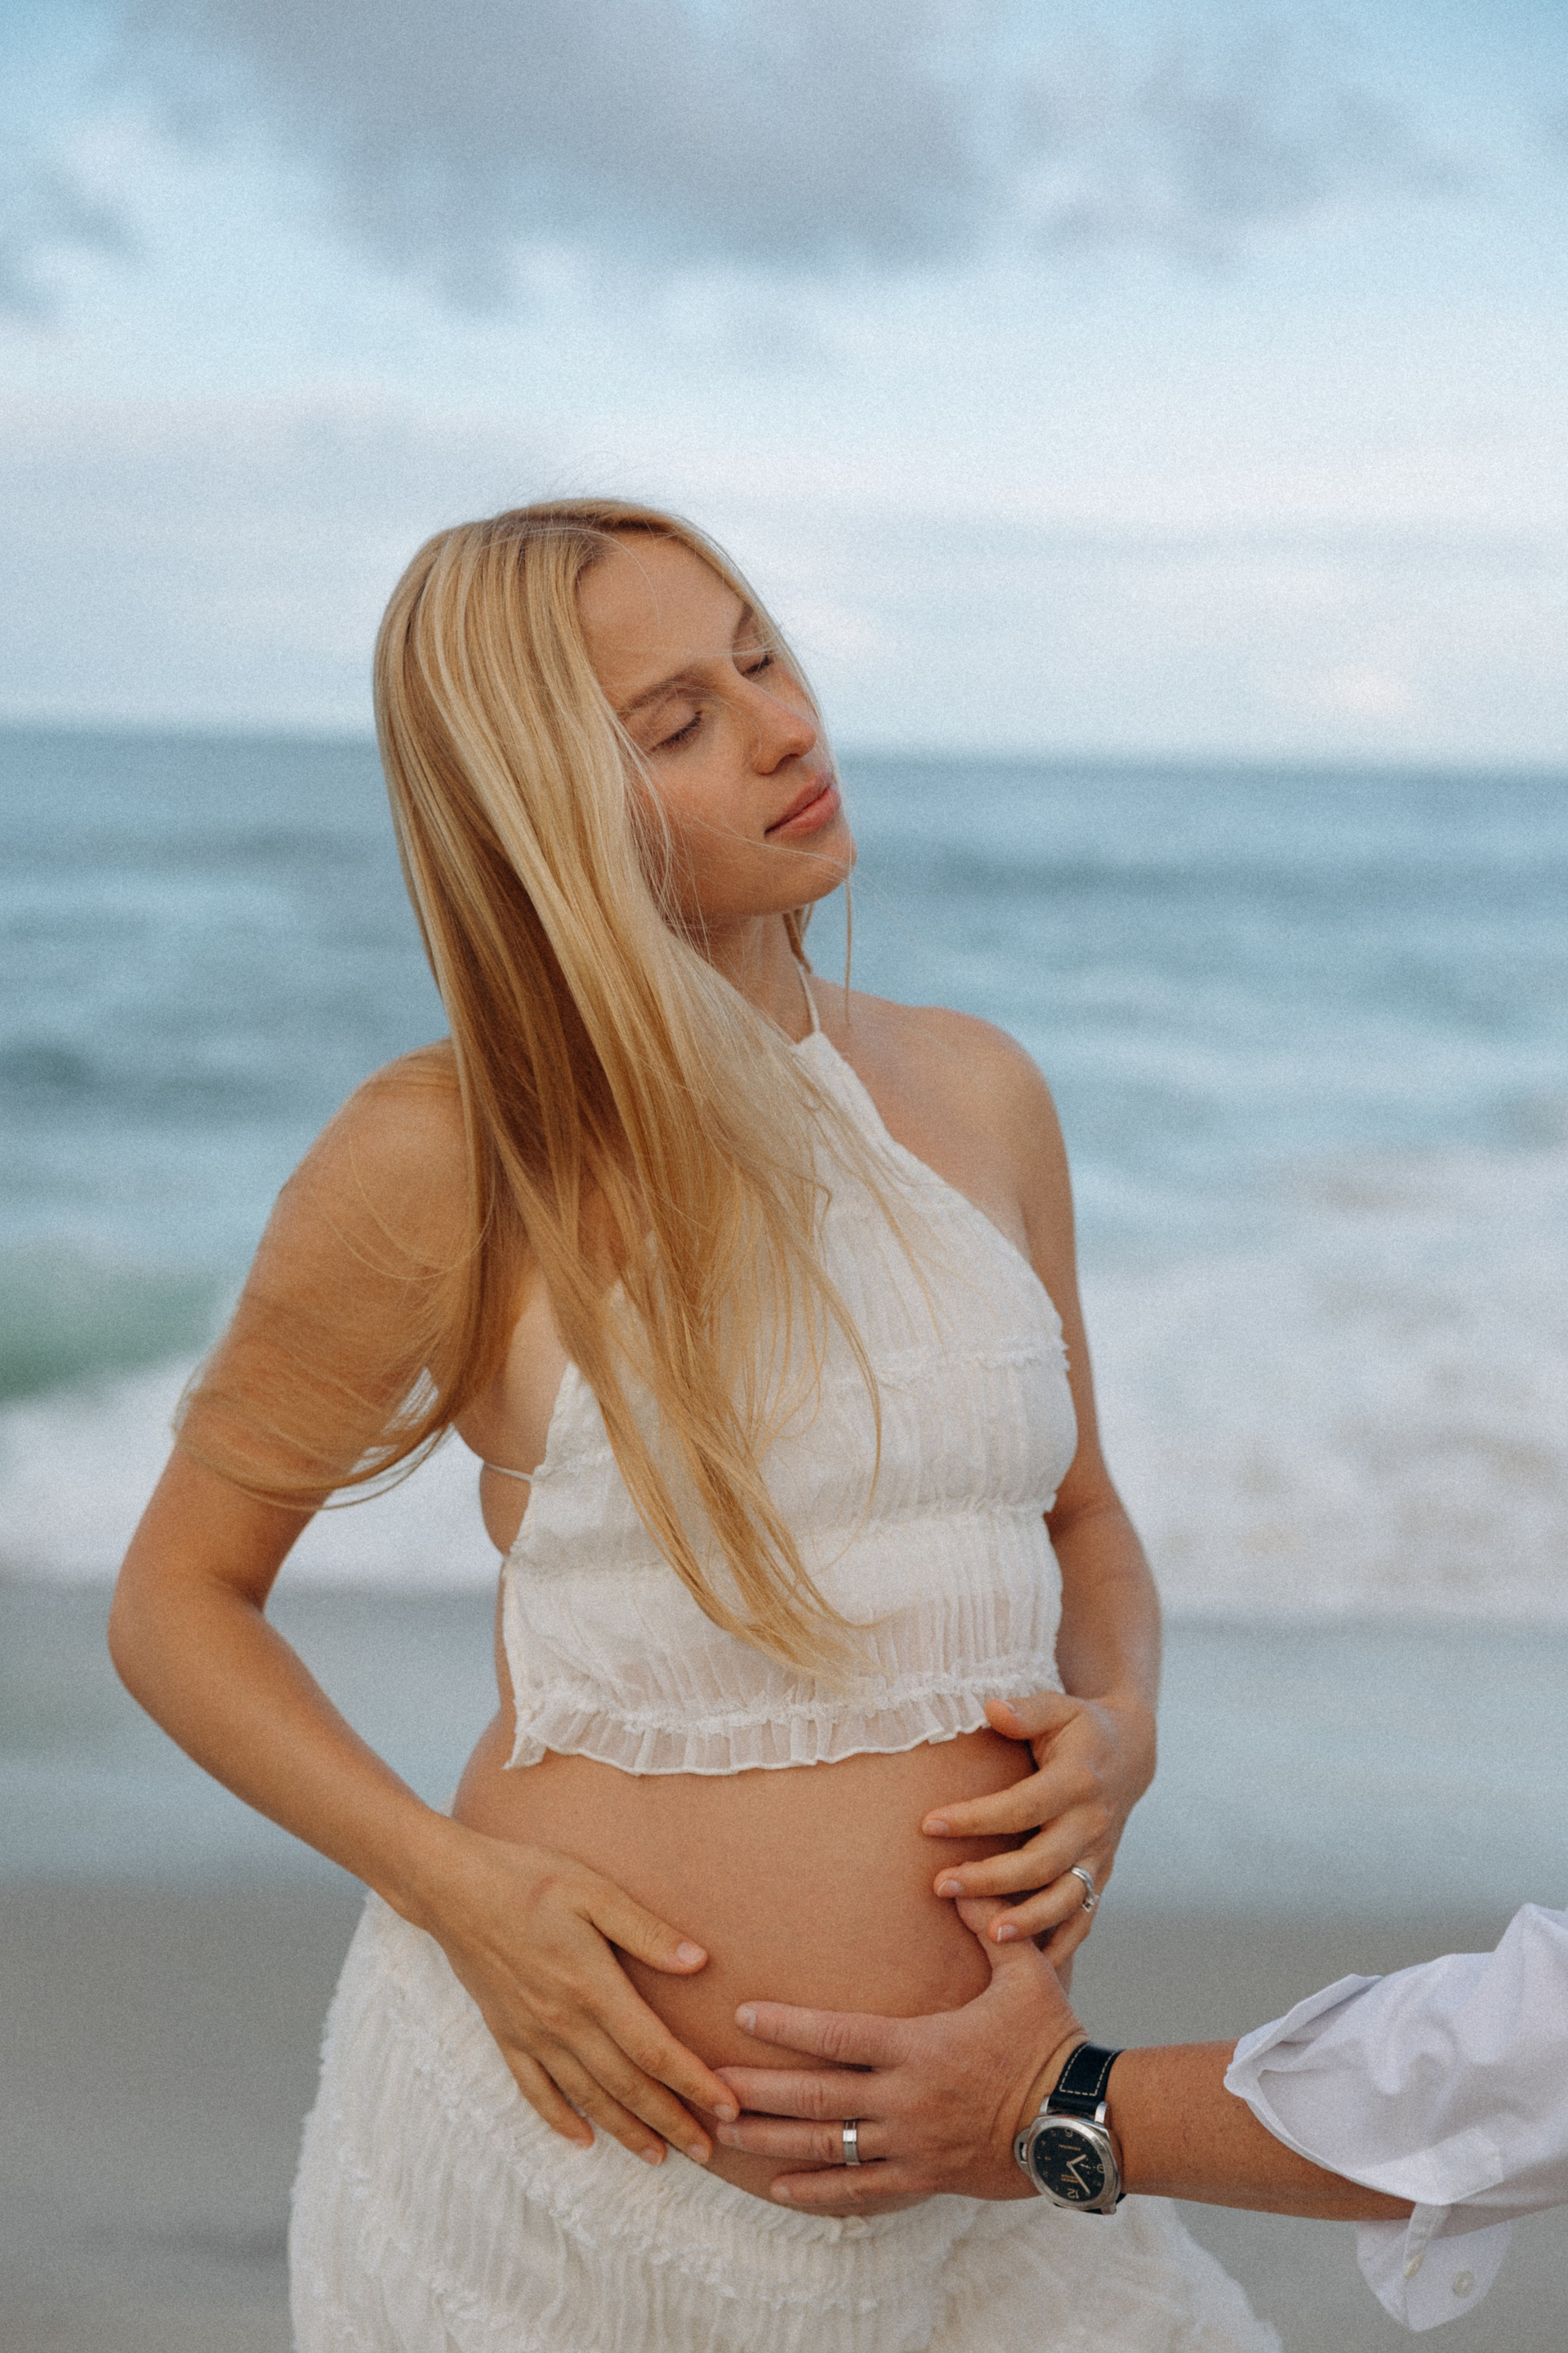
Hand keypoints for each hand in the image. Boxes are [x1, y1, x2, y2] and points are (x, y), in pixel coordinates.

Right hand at [420, 1824, 737, 2166]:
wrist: (452, 1887)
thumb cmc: (529, 1878)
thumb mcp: (594, 1891)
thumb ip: (646, 1931)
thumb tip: (698, 1961)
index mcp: (593, 1987)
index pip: (654, 2050)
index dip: (694, 2082)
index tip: (727, 2106)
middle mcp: (563, 2022)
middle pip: (627, 2086)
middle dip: (671, 2121)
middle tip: (707, 2152)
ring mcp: (532, 2034)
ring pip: (587, 2098)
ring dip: (625, 2131)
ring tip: (658, 2156)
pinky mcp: (506, 2035)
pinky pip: (535, 2091)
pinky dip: (560, 2120)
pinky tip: (582, 2139)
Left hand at [712, 1898, 1085, 2209]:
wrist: (1082, 2121)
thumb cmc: (1052, 2042)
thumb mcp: (1024, 1974)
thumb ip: (985, 1926)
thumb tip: (955, 1877)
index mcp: (919, 2047)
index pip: (837, 2035)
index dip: (786, 2025)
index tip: (743, 2015)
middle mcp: (905, 2099)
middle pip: (815, 2096)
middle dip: (757, 2091)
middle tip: (708, 2086)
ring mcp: (912, 2145)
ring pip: (827, 2146)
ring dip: (771, 2141)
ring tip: (723, 2134)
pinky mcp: (925, 2179)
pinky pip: (861, 2191)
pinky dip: (818, 2192)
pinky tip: (780, 2190)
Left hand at [924, 1688, 1155, 1960]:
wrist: (1130, 1754)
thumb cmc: (1080, 1728)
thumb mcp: (1058, 1708)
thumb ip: (1026, 1711)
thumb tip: (992, 1708)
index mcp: (1077, 1781)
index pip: (1022, 1806)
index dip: (977, 1819)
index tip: (929, 1825)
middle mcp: (1090, 1824)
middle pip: (1040, 1862)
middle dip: (990, 1878)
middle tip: (941, 1886)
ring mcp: (1097, 1856)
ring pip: (1064, 1899)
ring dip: (1027, 1921)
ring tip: (986, 1934)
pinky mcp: (1099, 1877)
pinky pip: (1083, 1920)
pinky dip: (1060, 1946)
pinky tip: (1030, 1968)